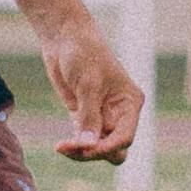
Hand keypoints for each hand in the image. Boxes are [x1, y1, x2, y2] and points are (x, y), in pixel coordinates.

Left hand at [36, 7, 145, 167]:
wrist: (64, 38)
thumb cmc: (83, 54)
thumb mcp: (88, 84)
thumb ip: (89, 116)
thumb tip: (89, 145)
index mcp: (130, 103)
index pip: (125, 137)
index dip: (108, 147)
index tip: (86, 148)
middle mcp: (120, 113)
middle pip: (115, 148)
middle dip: (95, 152)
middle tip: (72, 147)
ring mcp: (102, 116)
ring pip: (99, 148)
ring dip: (82, 152)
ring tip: (62, 147)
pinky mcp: (84, 117)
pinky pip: (85, 141)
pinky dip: (74, 146)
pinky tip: (60, 145)